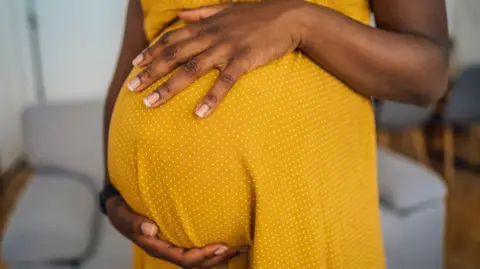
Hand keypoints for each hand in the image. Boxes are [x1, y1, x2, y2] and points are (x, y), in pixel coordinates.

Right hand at [106, 196, 247, 267]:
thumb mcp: (122, 213)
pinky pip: (196, 247)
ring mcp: (173, 245)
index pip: (185, 259)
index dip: (204, 256)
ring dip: (219, 255)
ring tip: (240, 247)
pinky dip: (212, 247)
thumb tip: (150, 229)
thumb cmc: (121, 209)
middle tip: (239, 248)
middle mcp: (167, 249)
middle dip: (218, 258)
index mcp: (156, 246)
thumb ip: (134, 222)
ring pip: (199, 258)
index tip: (221, 247)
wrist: (118, 206)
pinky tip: (226, 241)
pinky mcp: (176, 238)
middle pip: (196, 263)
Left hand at [127, 0, 304, 116]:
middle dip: (150, 72)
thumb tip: (181, 14)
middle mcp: (211, 36)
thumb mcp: (226, 8)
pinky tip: (199, 113)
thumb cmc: (258, 14)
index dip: (152, 51)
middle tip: (132, 88)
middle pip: (173, 56)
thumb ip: (201, 13)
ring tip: (151, 103)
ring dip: (168, 87)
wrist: (289, 16)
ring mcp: (226, 48)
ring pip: (191, 69)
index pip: (172, 39)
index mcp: (205, 25)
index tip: (135, 64)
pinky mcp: (243, 60)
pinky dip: (211, 98)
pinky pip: (224, 81)